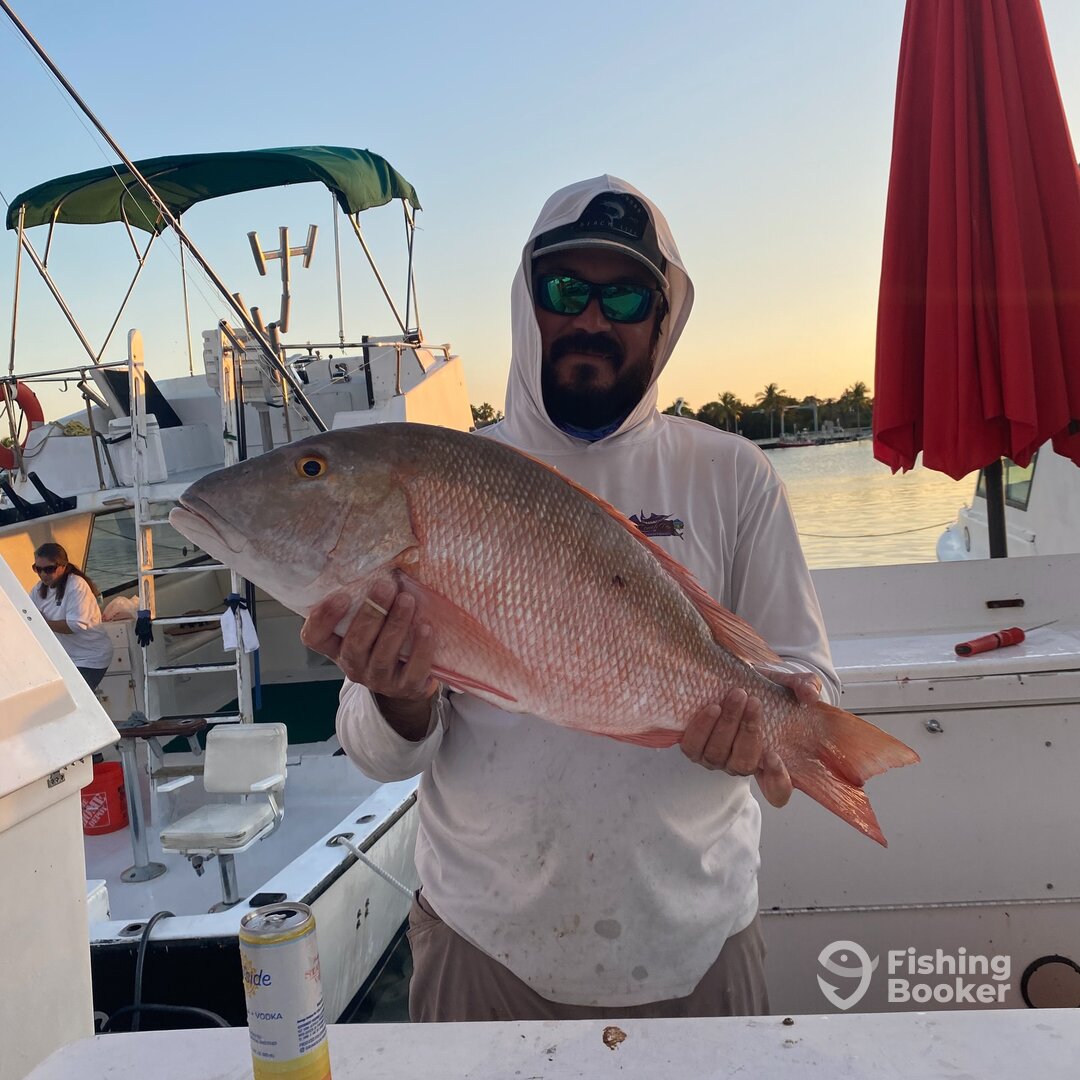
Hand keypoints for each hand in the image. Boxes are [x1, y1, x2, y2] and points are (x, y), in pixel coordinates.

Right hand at [301, 580, 437, 704]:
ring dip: (396, 624)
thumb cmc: (385, 641)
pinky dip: (420, 648)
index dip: (323, 618)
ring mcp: (378, 680)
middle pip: (354, 643)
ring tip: (407, 600)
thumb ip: (366, 601)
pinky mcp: (406, 688)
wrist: (407, 681)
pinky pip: (412, 670)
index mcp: (337, 647)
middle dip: (371, 613)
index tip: (341, 596)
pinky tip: (426, 627)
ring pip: (383, 655)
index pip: (314, 638)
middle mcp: (353, 665)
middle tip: (385, 586)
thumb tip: (385, 560)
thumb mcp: (370, 623)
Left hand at [679, 668, 822, 808]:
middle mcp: (741, 765)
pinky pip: (693, 747)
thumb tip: (810, 694)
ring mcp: (717, 759)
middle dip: (749, 732)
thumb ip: (805, 686)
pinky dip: (702, 728)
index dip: (778, 782)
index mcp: (769, 760)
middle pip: (744, 765)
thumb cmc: (763, 688)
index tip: (775, 755)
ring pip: (718, 755)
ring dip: (727, 725)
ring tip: (736, 696)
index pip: (777, 791)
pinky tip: (712, 707)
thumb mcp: (788, 684)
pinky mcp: (694, 749)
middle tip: (754, 701)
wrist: (730, 679)